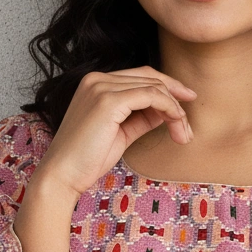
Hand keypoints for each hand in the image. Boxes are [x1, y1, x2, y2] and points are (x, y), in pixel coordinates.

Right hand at [31, 66, 197, 197]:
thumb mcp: (121, 132)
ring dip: (175, 110)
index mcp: (96, 83)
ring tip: (184, 134)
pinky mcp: (108, 101)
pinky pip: (151, 96)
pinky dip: (169, 109)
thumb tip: (168, 111)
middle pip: (150, 78)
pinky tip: (176, 126)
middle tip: (189, 125)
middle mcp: (97, 79)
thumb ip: (142, 117)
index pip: (140, 77)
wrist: (63, 175)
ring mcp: (101, 87)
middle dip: (176, 100)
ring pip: (154, 87)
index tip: (186, 104)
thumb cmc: (88, 159)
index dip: (167, 88)